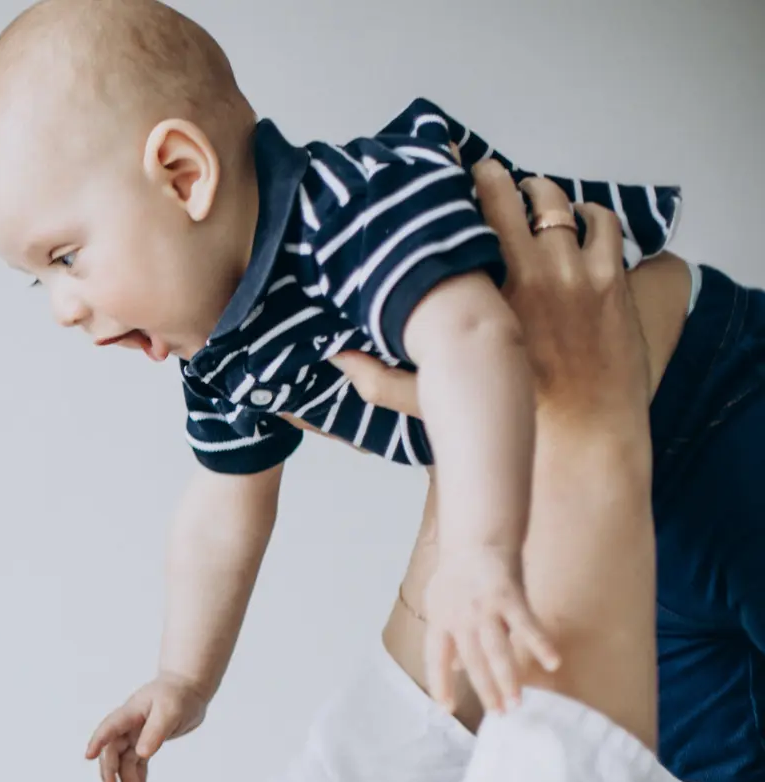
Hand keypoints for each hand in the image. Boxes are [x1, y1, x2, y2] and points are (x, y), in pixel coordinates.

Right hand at [84, 673, 209, 781]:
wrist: (189, 688)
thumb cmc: (179, 695)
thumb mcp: (170, 712)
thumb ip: (155, 732)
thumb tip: (142, 754)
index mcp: (130, 712)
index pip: (109, 727)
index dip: (98, 741)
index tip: (88, 756)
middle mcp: (129, 725)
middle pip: (113, 749)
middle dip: (109, 769)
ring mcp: (136, 734)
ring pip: (124, 760)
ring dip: (125, 779)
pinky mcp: (146, 742)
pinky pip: (138, 763)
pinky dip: (137, 777)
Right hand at [332, 162, 650, 425]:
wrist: (584, 437)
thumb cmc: (514, 419)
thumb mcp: (435, 401)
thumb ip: (382, 379)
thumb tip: (338, 359)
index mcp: (485, 296)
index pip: (464, 221)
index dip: (453, 192)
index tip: (443, 182)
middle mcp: (531, 272)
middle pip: (511, 193)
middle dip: (494, 178)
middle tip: (484, 176)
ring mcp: (576, 273)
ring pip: (559, 203)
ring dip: (543, 193)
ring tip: (532, 196)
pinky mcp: (611, 281)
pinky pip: (605, 225)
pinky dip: (590, 215)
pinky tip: (580, 220)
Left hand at [423, 544, 560, 711]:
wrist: (476, 539)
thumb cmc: (457, 576)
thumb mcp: (438, 605)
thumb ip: (445, 636)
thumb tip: (453, 669)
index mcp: (440, 620)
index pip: (436, 658)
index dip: (440, 683)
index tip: (445, 708)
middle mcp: (459, 618)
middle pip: (472, 661)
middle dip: (485, 690)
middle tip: (499, 715)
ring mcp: (484, 608)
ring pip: (496, 651)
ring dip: (508, 678)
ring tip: (517, 703)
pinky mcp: (508, 597)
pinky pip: (526, 625)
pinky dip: (539, 644)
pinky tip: (553, 662)